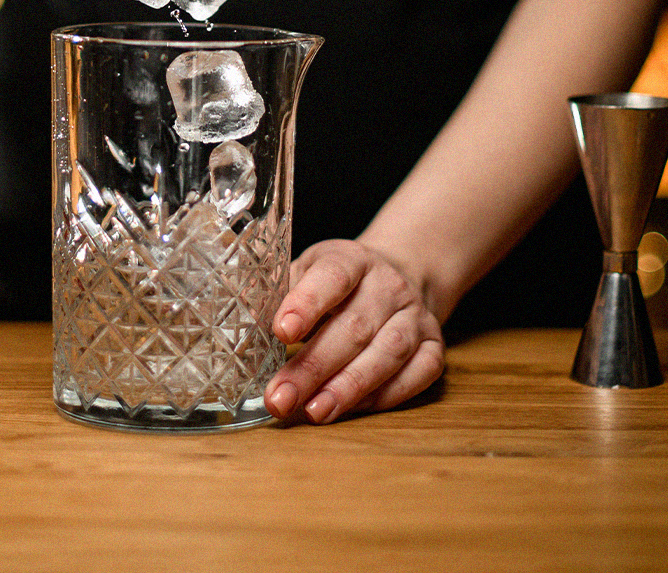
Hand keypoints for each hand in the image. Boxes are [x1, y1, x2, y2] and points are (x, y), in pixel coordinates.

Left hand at [263, 239, 445, 422]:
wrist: (397, 276)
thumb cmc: (334, 282)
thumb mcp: (304, 272)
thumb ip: (276, 295)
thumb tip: (236, 327)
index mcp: (351, 260)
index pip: (332, 278)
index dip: (307, 304)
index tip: (281, 331)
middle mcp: (389, 286)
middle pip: (354, 328)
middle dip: (313, 367)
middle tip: (280, 397)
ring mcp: (416, 317)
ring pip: (387, 354)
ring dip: (348, 388)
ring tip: (314, 412)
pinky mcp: (435, 347)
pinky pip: (416, 375)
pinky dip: (383, 396)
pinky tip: (350, 409)